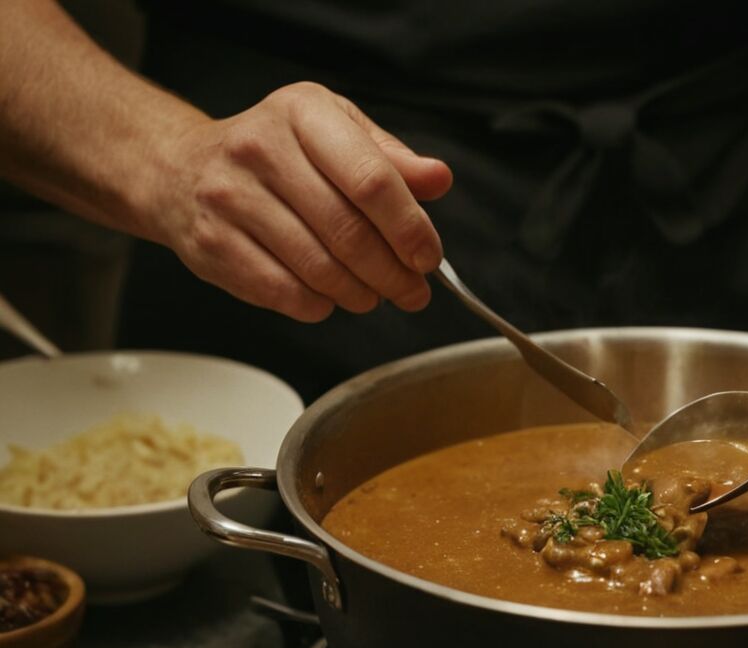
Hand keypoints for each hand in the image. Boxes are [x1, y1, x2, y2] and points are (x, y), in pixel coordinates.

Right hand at [147, 82, 452, 321]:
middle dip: (392, 273)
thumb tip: (438, 179)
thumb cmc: (275, 152)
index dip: (409, 227)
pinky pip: (284, 293)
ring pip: (319, 269)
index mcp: (302, 113)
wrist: (180, 168)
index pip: (371, 179)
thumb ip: (390, 159)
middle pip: (348, 232)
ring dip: (359, 293)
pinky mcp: (213, 244)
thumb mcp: (335, 131)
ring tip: (373, 295)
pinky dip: (319, 305)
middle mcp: (260, 149)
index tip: (428, 256)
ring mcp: (230, 198)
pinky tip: (329, 297)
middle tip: (413, 291)